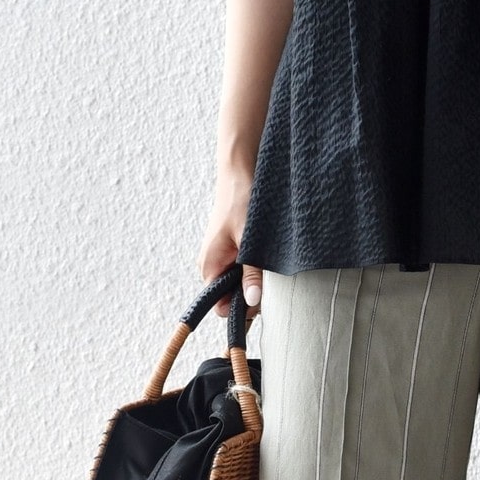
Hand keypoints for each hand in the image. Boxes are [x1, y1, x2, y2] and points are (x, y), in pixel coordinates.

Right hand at [198, 167, 264, 321]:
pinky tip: (268, 258)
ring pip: (241, 284)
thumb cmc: (241, 200)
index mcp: (209, 266)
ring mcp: (224, 258)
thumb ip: (251, 272)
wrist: (241, 170)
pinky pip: (245, 270)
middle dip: (251, 295)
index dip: (240, 309)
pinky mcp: (235, 250)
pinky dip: (258, 269)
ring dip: (257, 280)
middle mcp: (214, 265)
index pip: (221, 307)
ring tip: (269, 264)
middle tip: (270, 280)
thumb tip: (252, 301)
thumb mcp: (250, 240)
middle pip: (232, 298)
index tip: (260, 299)